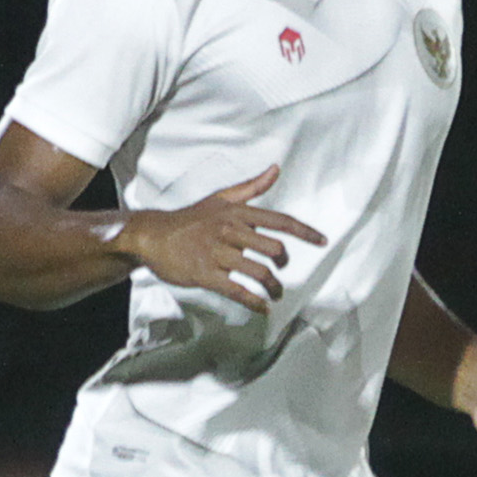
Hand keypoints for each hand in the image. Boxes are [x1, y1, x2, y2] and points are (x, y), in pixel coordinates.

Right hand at [122, 167, 325, 312]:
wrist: (153, 235)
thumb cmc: (190, 219)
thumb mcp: (220, 199)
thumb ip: (251, 188)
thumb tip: (276, 170)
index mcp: (237, 213)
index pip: (280, 221)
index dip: (305, 232)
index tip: (323, 241)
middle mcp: (230, 231)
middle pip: (274, 249)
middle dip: (284, 264)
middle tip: (282, 271)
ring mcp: (217, 253)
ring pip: (259, 272)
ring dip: (273, 287)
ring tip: (276, 293)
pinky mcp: (205, 274)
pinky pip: (238, 291)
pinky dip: (255, 302)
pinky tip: (263, 307)